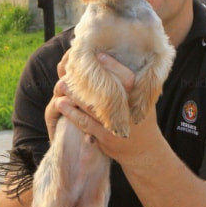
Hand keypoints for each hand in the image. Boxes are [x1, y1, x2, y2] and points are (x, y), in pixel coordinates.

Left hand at [49, 53, 166, 167]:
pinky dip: (72, 113)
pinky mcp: (105, 138)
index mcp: (140, 99)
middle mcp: (129, 112)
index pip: (127, 79)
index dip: (114, 66)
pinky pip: (85, 123)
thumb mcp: (143, 100)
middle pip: (106, 92)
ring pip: (91, 108)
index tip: (99, 55)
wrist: (144, 151)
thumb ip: (131, 84)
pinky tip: (61, 104)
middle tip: (71, 68)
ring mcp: (117, 126)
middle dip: (87, 80)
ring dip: (74, 95)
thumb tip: (110, 58)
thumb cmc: (140, 118)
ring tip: (61, 83)